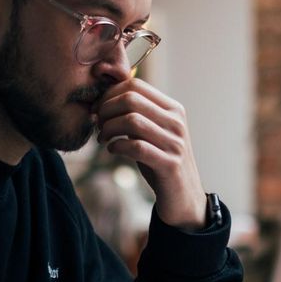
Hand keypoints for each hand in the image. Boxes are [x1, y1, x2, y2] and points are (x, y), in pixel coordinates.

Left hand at [93, 79, 206, 230]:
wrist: (183, 196)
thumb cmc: (161, 161)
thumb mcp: (153, 132)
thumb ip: (137, 115)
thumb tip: (104, 99)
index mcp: (173, 109)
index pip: (136, 85)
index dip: (109, 94)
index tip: (97, 109)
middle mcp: (176, 122)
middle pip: (131, 99)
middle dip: (105, 110)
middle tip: (97, 124)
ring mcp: (175, 143)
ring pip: (132, 121)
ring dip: (109, 128)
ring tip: (103, 138)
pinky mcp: (169, 164)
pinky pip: (136, 147)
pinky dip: (117, 146)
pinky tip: (112, 149)